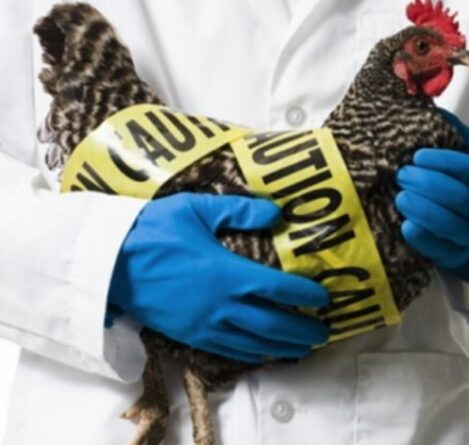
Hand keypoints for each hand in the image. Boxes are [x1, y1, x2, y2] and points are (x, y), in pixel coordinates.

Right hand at [107, 192, 329, 362]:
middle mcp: (223, 305)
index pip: (279, 288)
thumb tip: (275, 211)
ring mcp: (206, 324)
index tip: (324, 297)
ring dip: (283, 347)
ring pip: (254, 343)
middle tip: (323, 333)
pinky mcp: (189, 335)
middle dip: (303, 330)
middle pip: (274, 324)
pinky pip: (227, 351)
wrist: (111, 263)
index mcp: (229, 273)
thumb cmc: (154, 232)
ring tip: (302, 348)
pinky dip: (251, 355)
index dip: (306, 294)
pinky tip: (261, 353)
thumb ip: (239, 210)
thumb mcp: (196, 210)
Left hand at [395, 110, 468, 281]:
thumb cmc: (456, 187)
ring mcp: (468, 237)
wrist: (464, 232)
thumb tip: (429, 112)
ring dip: (425, 210)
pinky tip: (407, 227)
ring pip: (452, 226)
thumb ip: (453, 137)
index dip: (448, 163)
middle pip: (463, 198)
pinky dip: (423, 239)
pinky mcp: (454, 258)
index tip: (418, 156)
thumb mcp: (459, 159)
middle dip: (430, 185)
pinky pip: (440, 252)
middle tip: (402, 175)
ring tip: (402, 197)